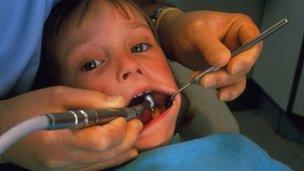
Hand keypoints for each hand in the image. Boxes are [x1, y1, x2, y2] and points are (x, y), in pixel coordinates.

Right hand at [0, 86, 142, 169]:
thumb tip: (120, 103)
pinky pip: (97, 167)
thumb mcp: (59, 95)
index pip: (101, 140)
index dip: (119, 128)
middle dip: (128, 136)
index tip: (125, 115)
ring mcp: (66, 169)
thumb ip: (91, 100)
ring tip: (135, 132)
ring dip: (125, 147)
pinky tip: (128, 150)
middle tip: (137, 122)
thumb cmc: (29, 109)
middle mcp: (64, 161)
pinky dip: (115, 158)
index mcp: (60, 140)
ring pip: (106, 162)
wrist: (5, 130)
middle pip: (108, 153)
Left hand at [158, 10, 261, 100]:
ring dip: (221, 83)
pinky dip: (226, 91)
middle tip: (206, 79)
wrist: (173, 39)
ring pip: (236, 77)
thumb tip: (224, 61)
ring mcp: (233, 60)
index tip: (231, 67)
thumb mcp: (195, 31)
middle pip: (244, 63)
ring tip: (201, 82)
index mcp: (240, 27)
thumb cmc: (185, 28)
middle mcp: (241, 44)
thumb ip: (210, 45)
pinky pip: (231, 85)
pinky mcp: (224, 73)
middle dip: (226, 75)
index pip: (253, 42)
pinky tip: (219, 95)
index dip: (247, 57)